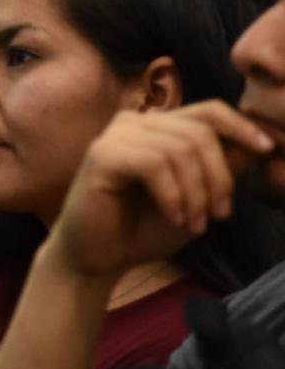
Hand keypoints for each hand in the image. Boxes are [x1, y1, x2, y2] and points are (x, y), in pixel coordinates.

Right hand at [45, 101, 273, 280]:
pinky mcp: (102, 155)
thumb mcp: (198, 196)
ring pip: (180, 149)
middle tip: (220, 214)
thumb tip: (263, 143)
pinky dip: (173, 195)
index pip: (208, 110)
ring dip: (196, 193)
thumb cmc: (144, 228)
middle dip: (219, 176)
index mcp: (156, 126)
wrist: (99, 258)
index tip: (267, 149)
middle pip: (199, 131)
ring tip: (194, 224)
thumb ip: (224, 167)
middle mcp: (134, 122)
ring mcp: (115, 135)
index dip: (241, 125)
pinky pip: (155, 164)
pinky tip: (173, 217)